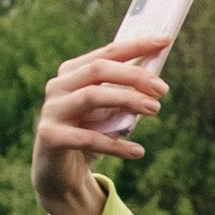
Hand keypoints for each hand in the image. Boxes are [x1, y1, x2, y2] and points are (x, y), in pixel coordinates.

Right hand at [33, 37, 168, 214]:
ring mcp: (51, 110)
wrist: (61, 174)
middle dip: (133, 75)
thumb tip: (157, 80)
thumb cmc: (89, 134)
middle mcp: (58, 86)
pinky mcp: (50, 136)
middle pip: (98, 70)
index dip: (136, 45)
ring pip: (91, 97)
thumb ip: (125, 94)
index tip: (164, 40)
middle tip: (163, 89)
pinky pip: (86, 138)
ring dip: (127, 101)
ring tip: (155, 109)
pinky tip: (138, 151)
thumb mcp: (110, 112)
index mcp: (72, 72)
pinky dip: (116, 144)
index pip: (107, 53)